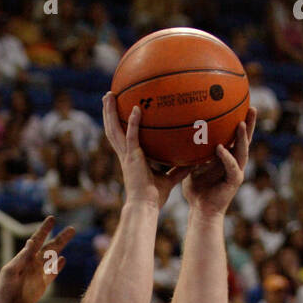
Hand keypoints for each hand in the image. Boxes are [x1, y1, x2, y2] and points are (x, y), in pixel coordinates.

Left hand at [0, 216, 73, 302]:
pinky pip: (51, 274)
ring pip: (53, 259)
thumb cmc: (3, 291)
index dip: (44, 230)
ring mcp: (37, 275)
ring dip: (61, 248)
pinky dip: (57, 267)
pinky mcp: (41, 287)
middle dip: (61, 238)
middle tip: (73, 229)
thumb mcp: (11, 271)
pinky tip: (63, 259)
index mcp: (24, 258)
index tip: (52, 219)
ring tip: (69, 238)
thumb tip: (32, 241)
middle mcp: (32, 264)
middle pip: (50, 248)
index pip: (37, 240)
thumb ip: (23, 257)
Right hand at [102, 94, 188, 209]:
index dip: (118, 124)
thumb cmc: (155, 197)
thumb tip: (193, 161)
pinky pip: (132, 136)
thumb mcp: (169, 179)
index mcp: (130, 158)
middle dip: (109, 113)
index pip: (121, 137)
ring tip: (110, 95)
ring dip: (111, 112)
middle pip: (112, 129)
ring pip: (114, 130)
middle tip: (109, 96)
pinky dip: (133, 123)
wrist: (146, 207)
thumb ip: (178, 169)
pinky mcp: (132, 158)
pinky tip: (136, 108)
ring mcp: (126, 156)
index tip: (118, 110)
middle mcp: (125, 155)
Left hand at [182, 107, 256, 215]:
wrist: (201, 211)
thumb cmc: (196, 190)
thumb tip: (178, 135)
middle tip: (252, 107)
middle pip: (246, 140)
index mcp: (228, 158)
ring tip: (241, 122)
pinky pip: (231, 167)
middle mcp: (235, 163)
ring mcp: (236, 172)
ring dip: (242, 137)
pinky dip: (226, 157)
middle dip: (250, 124)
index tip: (241, 104)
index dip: (239, 121)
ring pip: (243, 151)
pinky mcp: (233, 182)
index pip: (236, 136)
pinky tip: (221, 148)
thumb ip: (191, 152)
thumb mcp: (192, 166)